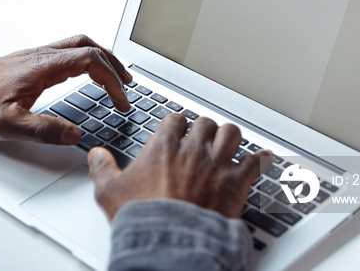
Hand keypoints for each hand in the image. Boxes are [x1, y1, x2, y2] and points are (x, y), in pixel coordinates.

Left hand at [0, 35, 131, 144]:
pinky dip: (85, 60)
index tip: (120, 100)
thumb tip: (75, 135)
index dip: (112, 79)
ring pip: (78, 45)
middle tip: (128, 84)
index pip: (90, 60)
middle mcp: (41, 55)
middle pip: (89, 45)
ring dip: (100, 58)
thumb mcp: (8, 125)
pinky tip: (85, 76)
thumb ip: (43, 130)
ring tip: (114, 78)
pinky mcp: (29, 62)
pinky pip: (66, 52)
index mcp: (42, 66)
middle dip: (113, 63)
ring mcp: (35, 56)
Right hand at [88, 114, 272, 220]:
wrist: (169, 240)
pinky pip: (256, 162)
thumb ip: (102, 168)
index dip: (177, 124)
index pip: (175, 119)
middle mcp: (193, 149)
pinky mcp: (236, 183)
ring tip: (228, 142)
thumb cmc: (143, 216)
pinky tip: (263, 157)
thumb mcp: (109, 191)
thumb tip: (96, 156)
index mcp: (164, 146)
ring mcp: (217, 164)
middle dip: (204, 130)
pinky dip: (261, 158)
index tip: (177, 130)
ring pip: (232, 134)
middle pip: (206, 123)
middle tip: (202, 139)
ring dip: (230, 137)